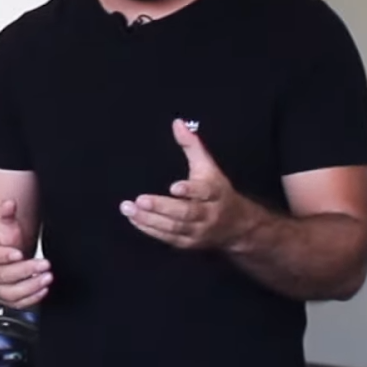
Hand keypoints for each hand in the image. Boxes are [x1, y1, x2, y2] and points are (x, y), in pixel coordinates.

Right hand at [0, 199, 51, 308]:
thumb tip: (9, 204)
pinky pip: (15, 304)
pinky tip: (42, 290)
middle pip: (2, 275)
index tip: (19, 253)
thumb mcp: (2, 226)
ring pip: (9, 292)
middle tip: (43, 265)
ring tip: (46, 278)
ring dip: (30, 286)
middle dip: (25, 270)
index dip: (5, 256)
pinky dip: (30, 299)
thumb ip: (6, 215)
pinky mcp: (3, 299)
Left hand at [121, 119, 252, 249]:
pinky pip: (168, 238)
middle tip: (139, 200)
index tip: (174, 187)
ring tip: (128, 209)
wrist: (237, 226)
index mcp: (216, 192)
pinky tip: (134, 219)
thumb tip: (177, 123)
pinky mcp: (188, 243)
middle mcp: (209, 213)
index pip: (205, 191)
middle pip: (186, 212)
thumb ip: (192, 146)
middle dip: (161, 207)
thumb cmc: (218, 192)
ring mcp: (198, 231)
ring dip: (149, 219)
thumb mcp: (209, 167)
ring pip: (174, 227)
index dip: (190, 189)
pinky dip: (150, 229)